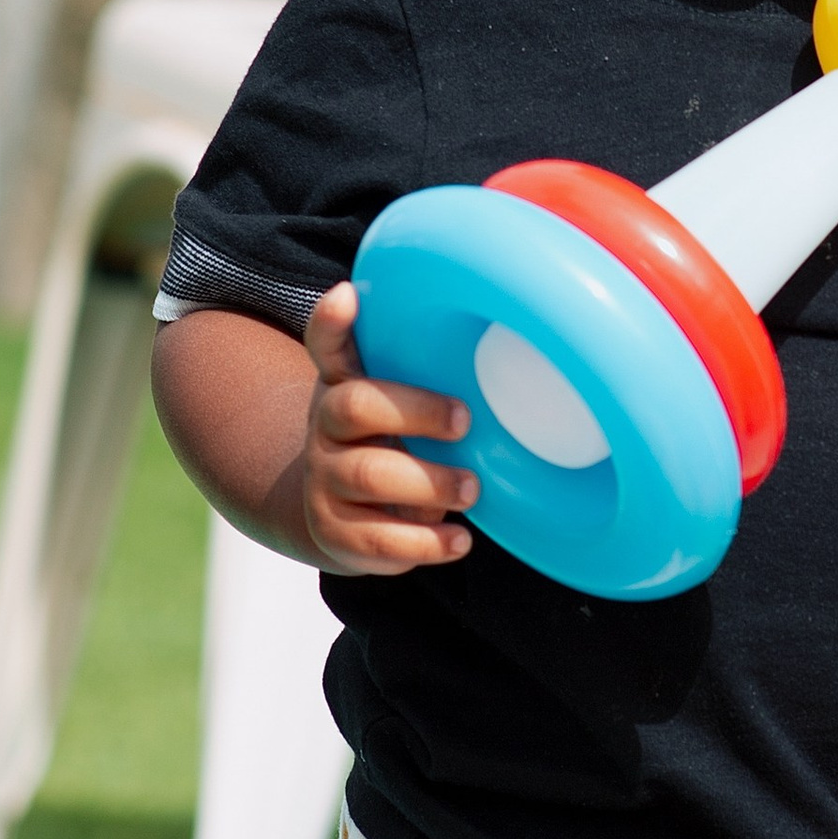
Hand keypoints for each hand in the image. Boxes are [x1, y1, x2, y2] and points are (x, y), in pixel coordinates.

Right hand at [295, 285, 476, 574]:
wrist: (342, 514)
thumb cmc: (392, 444)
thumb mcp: (402, 405)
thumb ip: (428, 378)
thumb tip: (513, 348)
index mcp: (345, 384)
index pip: (327, 343)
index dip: (333, 320)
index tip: (349, 296)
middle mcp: (325, 426)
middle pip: (355, 405)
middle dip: (416, 412)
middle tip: (466, 423)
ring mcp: (324, 479)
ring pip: (367, 475)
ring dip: (429, 483)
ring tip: (471, 490)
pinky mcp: (334, 531)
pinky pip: (375, 540)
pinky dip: (425, 542)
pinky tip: (459, 540)